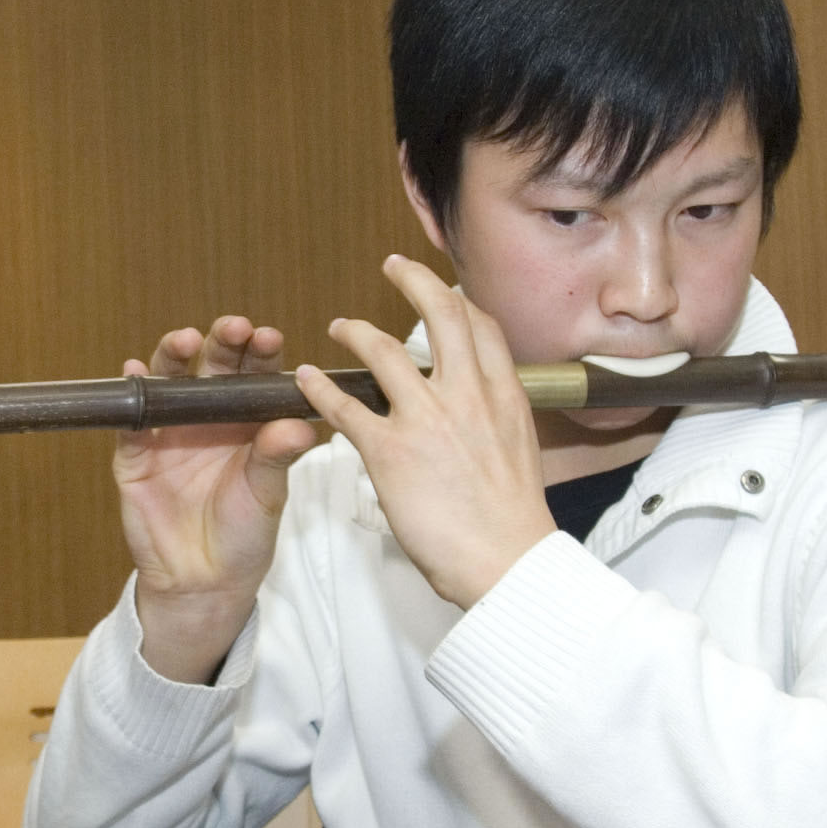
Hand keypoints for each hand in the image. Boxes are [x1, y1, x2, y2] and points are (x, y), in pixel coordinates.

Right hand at [117, 316, 319, 682]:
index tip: (269, 337)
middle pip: (212, 366)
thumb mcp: (268, 495)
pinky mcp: (136, 454)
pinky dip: (133, 393)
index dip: (260, 352)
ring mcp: (169, 432)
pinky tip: (136, 370)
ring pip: (169, 381)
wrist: (203, 582)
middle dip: (222, 341)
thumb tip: (299, 425)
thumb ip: (278, 457)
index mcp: (246, 421)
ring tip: (185, 341)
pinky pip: (132, 419)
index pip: (253, 373)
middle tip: (234, 329)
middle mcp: (208, 417)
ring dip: (174, 355)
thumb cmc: (245, 535)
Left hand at [297, 256, 553, 610]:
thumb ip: (499, 419)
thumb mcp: (520, 450)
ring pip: (384, 350)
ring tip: (339, 327)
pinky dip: (320, 388)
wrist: (508, 560)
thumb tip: (488, 411)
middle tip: (393, 267)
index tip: (443, 290)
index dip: (459, 299)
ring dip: (356, 331)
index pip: (482, 326)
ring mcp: (428, 419)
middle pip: (441, 313)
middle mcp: (467, 395)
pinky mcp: (391, 451)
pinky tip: (306, 379)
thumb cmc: (513, 519)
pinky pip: (346, 407)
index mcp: (503, 395)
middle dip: (414, 280)